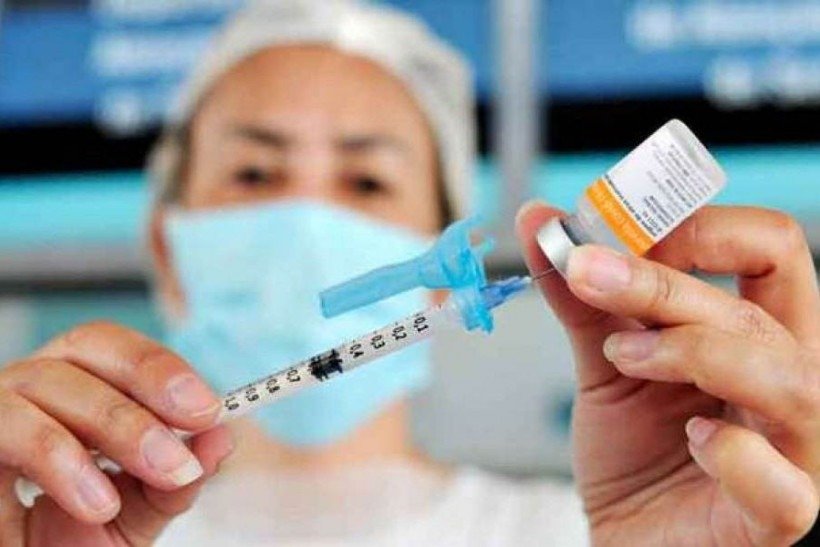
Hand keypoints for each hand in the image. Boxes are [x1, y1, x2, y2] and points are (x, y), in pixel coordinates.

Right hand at [0, 322, 233, 545]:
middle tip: (183, 448)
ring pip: (44, 382)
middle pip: (83, 346)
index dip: (161, 368)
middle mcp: (28, 385)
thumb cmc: (68, 542)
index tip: (209, 410)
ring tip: (153, 479)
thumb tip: (222, 438)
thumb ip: (175, 481)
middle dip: (145, 391)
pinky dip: (59, 460)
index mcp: (72, 387)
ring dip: (113, 428)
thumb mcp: (134, 515)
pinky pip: (5, 427)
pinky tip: (96, 503)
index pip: (113, 347)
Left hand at [517, 203, 819, 545]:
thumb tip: (541, 219)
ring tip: (620, 355)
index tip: (618, 233)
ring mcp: (791, 451)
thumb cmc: (633, 452)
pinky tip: (691, 436)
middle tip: (587, 272)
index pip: (771, 250)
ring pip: (785, 379)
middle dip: (665, 282)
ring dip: (690, 350)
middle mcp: (785, 383)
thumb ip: (582, 297)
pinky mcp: (775, 516)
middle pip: (758, 309)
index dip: (701, 227)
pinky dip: (733, 452)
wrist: (626, 534)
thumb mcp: (604, 362)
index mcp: (753, 335)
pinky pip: (782, 485)